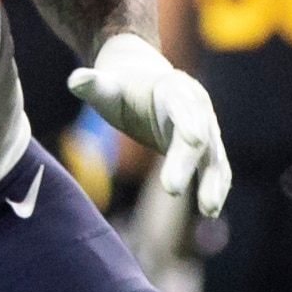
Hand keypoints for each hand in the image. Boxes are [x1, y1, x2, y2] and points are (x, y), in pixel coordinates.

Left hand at [68, 31, 230, 214]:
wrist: (141, 81)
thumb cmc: (120, 87)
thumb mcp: (106, 86)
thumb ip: (94, 85)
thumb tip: (75, 80)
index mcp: (175, 89)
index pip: (184, 109)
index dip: (188, 125)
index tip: (190, 142)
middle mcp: (198, 107)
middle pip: (201, 136)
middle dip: (189, 162)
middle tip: (171, 190)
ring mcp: (206, 128)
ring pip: (215, 156)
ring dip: (214, 182)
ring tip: (209, 210)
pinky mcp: (205, 148)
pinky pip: (215, 169)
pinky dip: (215, 188)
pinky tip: (211, 212)